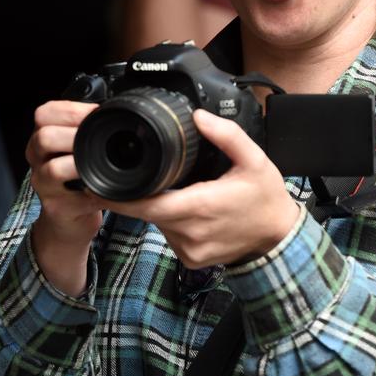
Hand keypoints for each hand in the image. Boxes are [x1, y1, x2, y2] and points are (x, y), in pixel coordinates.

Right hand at [26, 100, 105, 294]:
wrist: (67, 220)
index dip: (72, 110)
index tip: (96, 114)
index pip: (45, 113)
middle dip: (75, 135)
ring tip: (98, 164)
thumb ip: (86, 131)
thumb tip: (117, 112)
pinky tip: (104, 189)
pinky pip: (74, 199)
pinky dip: (94, 192)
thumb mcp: (76, 150)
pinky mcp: (57, 208)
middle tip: (97, 139)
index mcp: (43, 138)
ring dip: (81, 164)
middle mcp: (37, 159)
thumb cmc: (77, 179)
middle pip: (44, 138)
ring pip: (54, 169)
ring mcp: (44, 185)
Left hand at [105, 109, 299, 267]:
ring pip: (158, 223)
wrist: (279, 237)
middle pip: (147, 212)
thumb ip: (226, 135)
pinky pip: (170, 236)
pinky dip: (173, 222)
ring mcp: (190, 249)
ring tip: (183, 193)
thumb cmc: (266, 198)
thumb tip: (198, 117)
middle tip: (142, 178)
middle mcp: (191, 231)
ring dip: (161, 207)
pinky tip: (192, 212)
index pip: (146, 205)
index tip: (97, 185)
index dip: (118, 197)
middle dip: (141, 195)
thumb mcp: (254, 159)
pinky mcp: (191, 259)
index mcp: (201, 205)